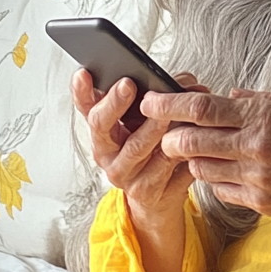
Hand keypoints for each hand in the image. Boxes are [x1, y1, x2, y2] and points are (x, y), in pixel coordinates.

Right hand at [70, 68, 208, 228]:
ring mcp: (125, 174)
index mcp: (102, 132)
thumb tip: (184, 81)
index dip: (82, 91)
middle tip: (128, 85)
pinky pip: (163, 167)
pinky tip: (189, 137)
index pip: (86, 108)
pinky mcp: (146, 191)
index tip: (84, 74)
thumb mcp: (148, 123)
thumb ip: (158, 99)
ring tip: (166, 112)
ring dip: (152, 127)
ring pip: (136, 148)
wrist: (160, 198)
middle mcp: (107, 153)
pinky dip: (177, 150)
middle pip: (101, 126)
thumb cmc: (153, 151)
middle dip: (114, 103)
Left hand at [142, 88, 270, 271]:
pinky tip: (229, 170)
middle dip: (170, 136)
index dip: (168, 104)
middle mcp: (258, 148)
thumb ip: (256, 100)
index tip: (149, 100)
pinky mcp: (263, 203)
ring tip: (200, 149)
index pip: (202, 108)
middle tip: (164, 131)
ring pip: (201, 169)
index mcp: (266, 117)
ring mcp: (259, 180)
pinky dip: (218, 178)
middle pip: (190, 141)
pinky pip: (222, 190)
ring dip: (194, 158)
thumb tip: (224, 98)